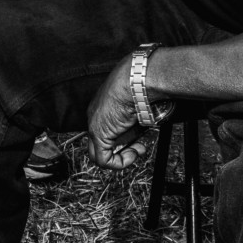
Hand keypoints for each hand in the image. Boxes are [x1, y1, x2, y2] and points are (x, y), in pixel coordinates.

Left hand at [87, 56, 148, 170]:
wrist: (134, 80)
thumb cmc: (140, 85)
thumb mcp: (138, 102)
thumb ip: (136, 113)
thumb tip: (147, 119)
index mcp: (103, 106)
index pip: (107, 129)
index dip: (123, 139)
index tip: (138, 139)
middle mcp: (96, 115)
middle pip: (101, 143)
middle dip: (120, 150)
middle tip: (136, 148)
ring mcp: (95, 124)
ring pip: (99, 154)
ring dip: (120, 158)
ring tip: (136, 152)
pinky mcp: (98, 134)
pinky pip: (103, 160)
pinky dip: (119, 163)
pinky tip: (132, 154)